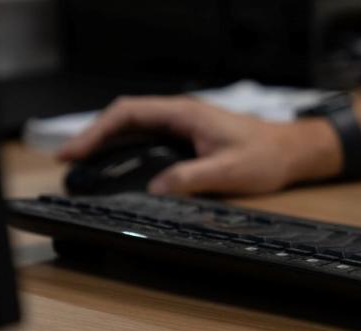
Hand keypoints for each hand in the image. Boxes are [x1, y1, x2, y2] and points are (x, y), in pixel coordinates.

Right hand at [58, 96, 339, 194]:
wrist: (290, 151)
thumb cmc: (265, 156)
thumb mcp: (229, 171)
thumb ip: (191, 178)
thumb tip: (156, 188)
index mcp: (185, 113)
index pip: (129, 113)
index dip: (97, 129)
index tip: (77, 150)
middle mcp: (180, 114)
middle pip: (125, 118)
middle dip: (94, 136)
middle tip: (69, 161)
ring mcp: (183, 125)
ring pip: (135, 127)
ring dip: (108, 142)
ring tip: (83, 164)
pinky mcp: (187, 138)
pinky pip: (149, 138)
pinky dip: (126, 149)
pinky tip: (116, 165)